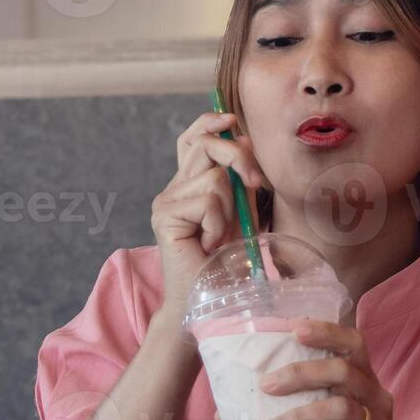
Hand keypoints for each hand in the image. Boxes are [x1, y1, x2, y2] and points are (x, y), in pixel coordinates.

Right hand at [150, 111, 268, 320]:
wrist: (208, 300)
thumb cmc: (227, 261)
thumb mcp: (242, 213)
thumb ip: (243, 180)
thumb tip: (245, 140)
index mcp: (190, 183)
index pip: (193, 138)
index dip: (210, 122)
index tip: (232, 119)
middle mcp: (174, 188)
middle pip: (206, 144)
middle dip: (238, 156)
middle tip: (255, 184)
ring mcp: (166, 201)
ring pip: (215, 178)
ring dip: (229, 210)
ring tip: (219, 236)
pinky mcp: (164, 216)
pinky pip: (208, 201)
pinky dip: (219, 225)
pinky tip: (209, 244)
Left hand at [257, 318, 411, 419]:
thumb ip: (286, 410)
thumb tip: (224, 410)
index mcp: (362, 380)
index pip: (353, 343)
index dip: (327, 332)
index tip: (294, 330)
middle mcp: (376, 397)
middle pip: (343, 371)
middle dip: (301, 374)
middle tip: (266, 385)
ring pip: (344, 409)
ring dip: (302, 417)